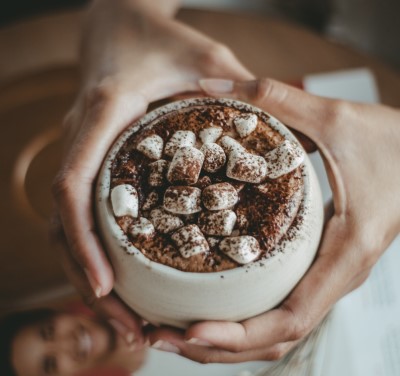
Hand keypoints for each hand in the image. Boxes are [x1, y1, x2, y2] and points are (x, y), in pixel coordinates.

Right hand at [51, 0, 252, 345]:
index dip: (84, 239)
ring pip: (68, 223)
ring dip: (89, 270)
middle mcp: (83, 139)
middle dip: (87, 275)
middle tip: (126, 323)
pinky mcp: (94, 159)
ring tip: (124, 316)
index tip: (105, 285)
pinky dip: (96, 248)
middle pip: (65, 221)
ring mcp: (83, 151)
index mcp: (105, 115)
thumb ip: (239, 89)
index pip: (75, 185)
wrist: (119, 23)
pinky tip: (122, 274)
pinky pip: (84, 210)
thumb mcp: (204, 56)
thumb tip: (280, 133)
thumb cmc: (158, 38)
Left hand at [148, 78, 399, 361]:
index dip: (240, 334)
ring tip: (172, 332)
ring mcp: (325, 275)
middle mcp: (333, 276)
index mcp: (344, 255)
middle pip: (273, 338)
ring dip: (225, 339)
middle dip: (216, 347)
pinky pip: (279, 305)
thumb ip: (275, 98)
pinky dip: (243, 318)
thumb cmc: (394, 144)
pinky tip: (209, 305)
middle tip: (161, 337)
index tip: (192, 332)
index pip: (291, 319)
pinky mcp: (317, 266)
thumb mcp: (336, 118)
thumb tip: (209, 85)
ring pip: (274, 329)